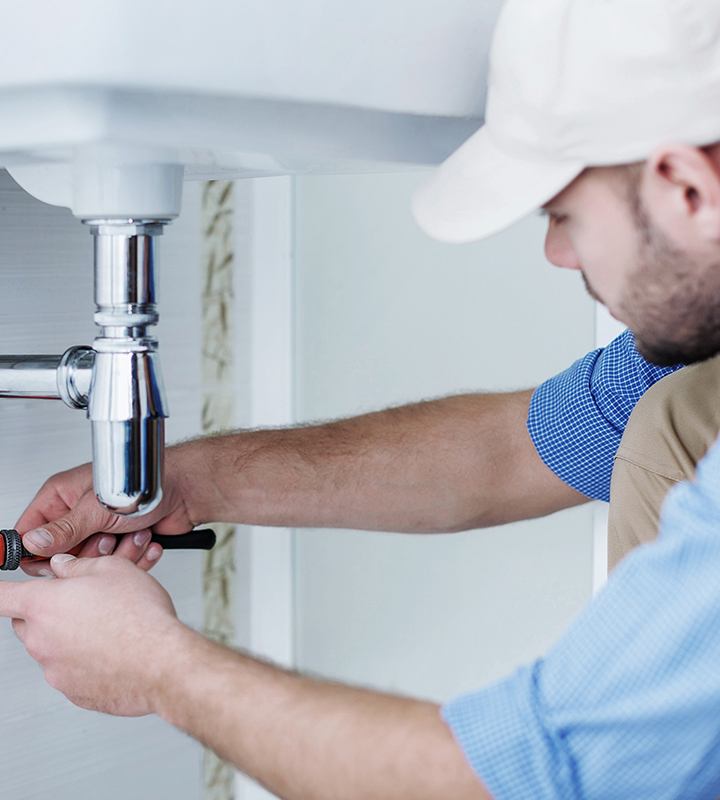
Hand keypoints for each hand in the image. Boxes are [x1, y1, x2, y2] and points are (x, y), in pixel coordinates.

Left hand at [4, 554, 185, 715]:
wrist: (162, 662)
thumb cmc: (141, 617)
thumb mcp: (113, 568)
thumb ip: (78, 566)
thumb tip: (65, 568)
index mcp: (43, 605)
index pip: (0, 595)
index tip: (1, 588)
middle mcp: (41, 640)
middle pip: (25, 623)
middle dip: (44, 610)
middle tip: (77, 600)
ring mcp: (55, 670)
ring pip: (50, 648)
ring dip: (69, 635)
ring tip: (107, 624)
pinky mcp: (74, 692)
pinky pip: (71, 671)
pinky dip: (85, 659)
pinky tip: (114, 648)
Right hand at [15, 445, 199, 572]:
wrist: (186, 490)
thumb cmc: (146, 482)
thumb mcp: (97, 508)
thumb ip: (64, 529)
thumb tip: (32, 543)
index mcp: (62, 495)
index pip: (30, 531)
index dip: (37, 551)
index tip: (50, 561)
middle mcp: (79, 512)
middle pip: (62, 554)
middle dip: (87, 552)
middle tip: (104, 538)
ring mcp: (101, 528)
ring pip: (90, 562)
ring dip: (115, 553)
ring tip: (130, 533)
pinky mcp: (121, 542)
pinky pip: (115, 565)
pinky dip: (132, 556)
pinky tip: (144, 539)